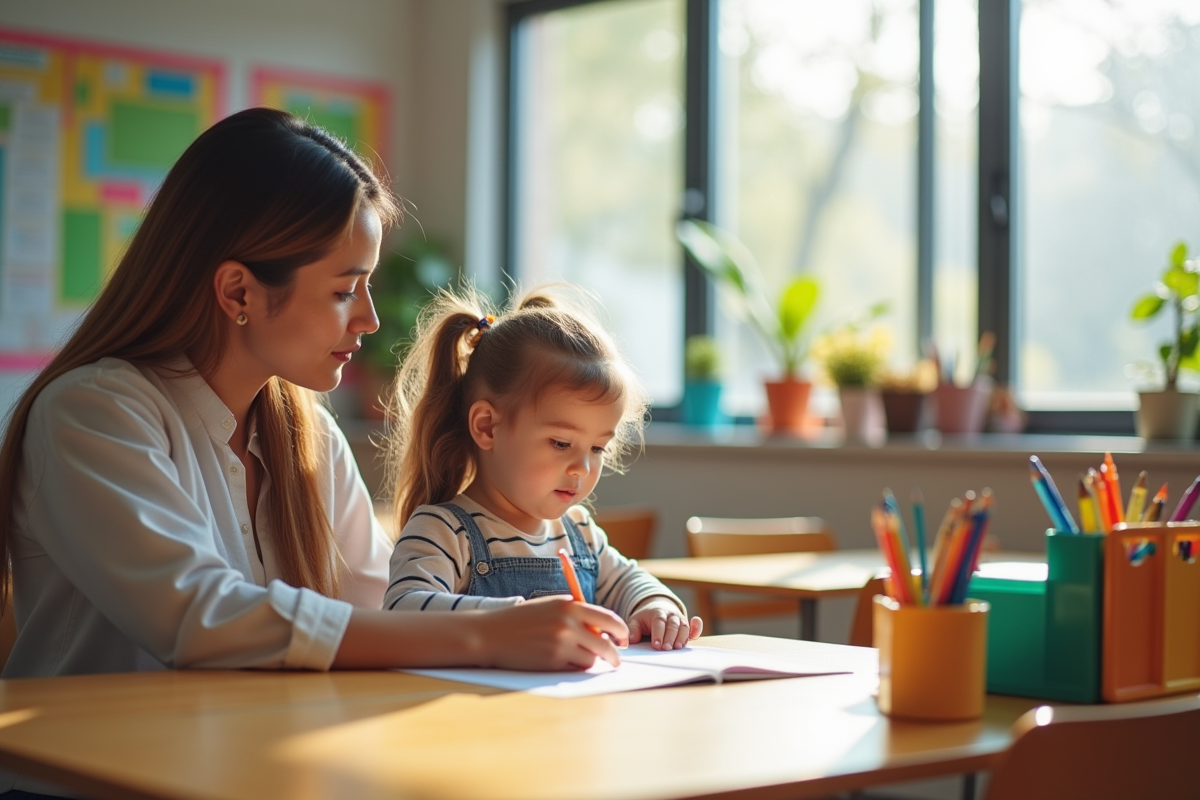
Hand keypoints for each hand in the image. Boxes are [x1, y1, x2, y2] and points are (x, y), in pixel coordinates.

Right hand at [480, 596, 628, 670]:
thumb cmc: (521, 619)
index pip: (609, 619)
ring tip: (580, 657)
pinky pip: (575, 669)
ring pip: (591, 660)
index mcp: (570, 606)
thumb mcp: (550, 606)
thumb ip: (576, 614)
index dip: (621, 631)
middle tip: (616, 660)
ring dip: (591, 662)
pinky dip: (575, 668)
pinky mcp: (552, 662)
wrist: (491, 634)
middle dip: (614, 655)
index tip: (623, 639)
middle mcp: (568, 624)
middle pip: (605, 644)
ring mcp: (560, 644)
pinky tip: (564, 662)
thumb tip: (601, 631)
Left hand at [628, 599, 702, 649]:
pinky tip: (695, 633)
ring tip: (677, 647)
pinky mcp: (687, 626)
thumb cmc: (646, 618)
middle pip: (673, 625)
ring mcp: (680, 620)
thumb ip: (633, 629)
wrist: (658, 607)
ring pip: (683, 627)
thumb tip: (631, 640)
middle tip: (666, 649)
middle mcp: (671, 615)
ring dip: (681, 637)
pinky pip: (694, 627)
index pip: (659, 623)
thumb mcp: (636, 620)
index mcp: (658, 613)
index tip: (656, 645)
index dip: (658, 634)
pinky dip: (697, 629)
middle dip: (670, 637)